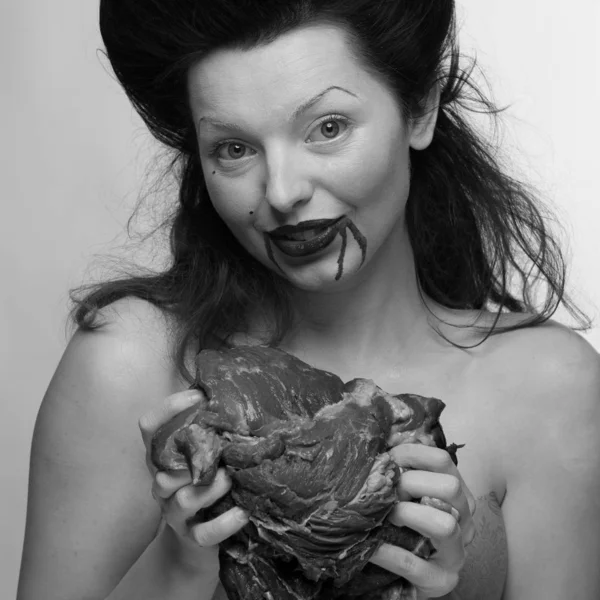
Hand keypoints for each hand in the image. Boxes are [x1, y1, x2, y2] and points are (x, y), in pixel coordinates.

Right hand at [138, 390, 248, 570]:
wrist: (194, 543)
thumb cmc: (202, 485)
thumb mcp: (200, 456)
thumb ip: (206, 430)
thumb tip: (228, 392)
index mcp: (164, 459)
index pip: (149, 428)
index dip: (168, 409)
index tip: (199, 396)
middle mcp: (164, 485)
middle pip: (163, 471)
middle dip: (190, 460)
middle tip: (219, 449)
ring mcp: (176, 514)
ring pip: (184, 500)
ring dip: (210, 489)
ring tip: (230, 478)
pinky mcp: (192, 538)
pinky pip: (204, 534)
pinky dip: (224, 523)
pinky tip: (242, 512)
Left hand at [370, 444, 475, 598]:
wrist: (408, 579)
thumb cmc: (408, 528)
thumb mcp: (410, 496)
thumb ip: (403, 471)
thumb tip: (382, 443)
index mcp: (458, 495)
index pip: (443, 460)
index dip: (412, 453)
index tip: (388, 459)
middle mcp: (464, 521)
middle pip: (449, 487)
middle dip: (412, 483)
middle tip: (389, 492)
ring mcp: (456, 553)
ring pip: (444, 525)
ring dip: (408, 514)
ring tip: (387, 516)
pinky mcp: (440, 581)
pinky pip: (412, 563)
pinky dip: (387, 552)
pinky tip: (372, 547)